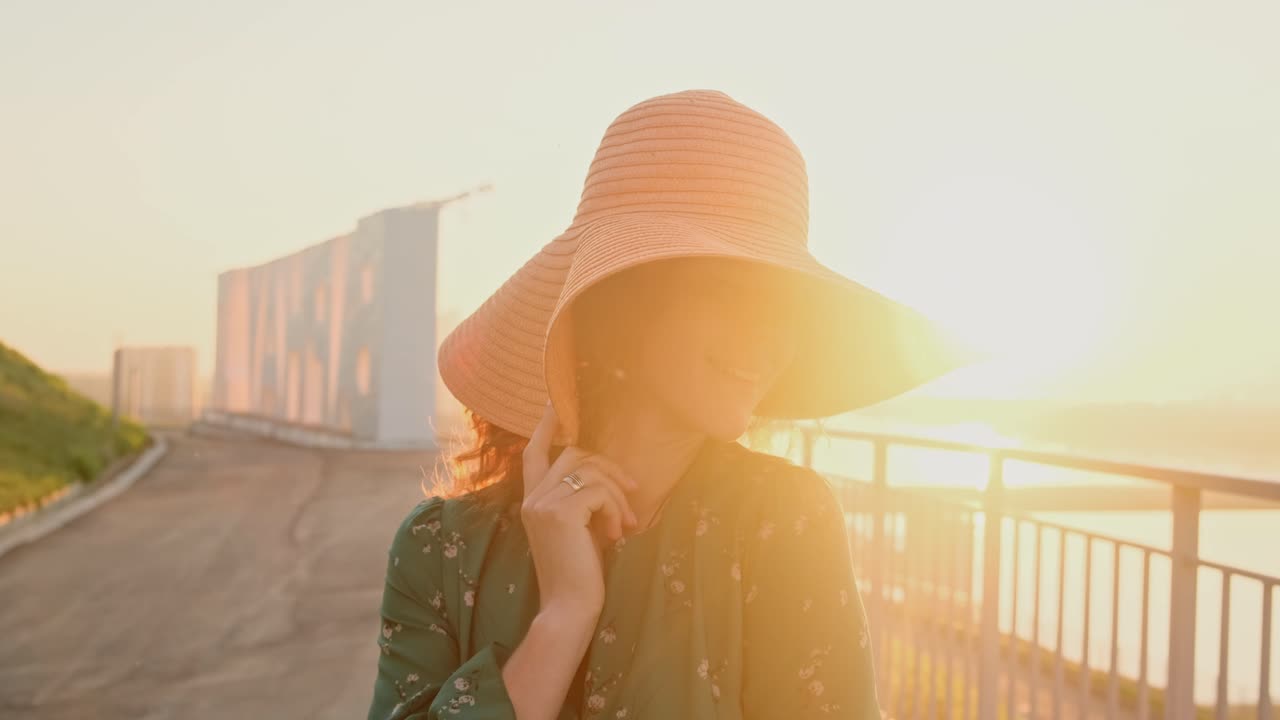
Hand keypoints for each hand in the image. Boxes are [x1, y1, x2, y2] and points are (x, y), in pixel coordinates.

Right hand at [521, 401, 638, 616]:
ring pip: (592, 471)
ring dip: (617, 495)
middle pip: (575, 454)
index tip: (553, 402)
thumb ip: (581, 498)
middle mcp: (532, 497)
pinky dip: (615, 510)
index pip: (533, 452)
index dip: (544, 426)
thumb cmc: (579, 573)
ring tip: (625, 524)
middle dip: (609, 467)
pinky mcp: (560, 511)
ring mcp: (543, 502)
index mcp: (532, 500)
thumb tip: (609, 474)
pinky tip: (615, 534)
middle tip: (631, 492)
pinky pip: (600, 491)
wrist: (569, 606)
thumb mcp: (578, 527)